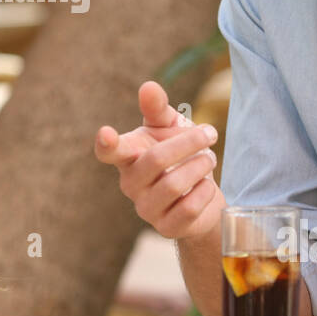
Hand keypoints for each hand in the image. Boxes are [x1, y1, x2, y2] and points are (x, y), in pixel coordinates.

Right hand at [94, 80, 223, 239]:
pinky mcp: (166, 228)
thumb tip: (148, 87)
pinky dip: (205, 191)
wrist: (200, 192)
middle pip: (155, 160)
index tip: (106, 133)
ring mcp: (146, 208)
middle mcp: (130, 183)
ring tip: (210, 159)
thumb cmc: (179, 153)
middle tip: (210, 133)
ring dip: (200, 166)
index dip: (106, 144)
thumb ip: (157, 108)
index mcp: (127, 156)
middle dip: (189, 142)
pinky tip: (207, 185)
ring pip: (173, 186)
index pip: (109, 151)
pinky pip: (188, 208)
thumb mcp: (169, 126)